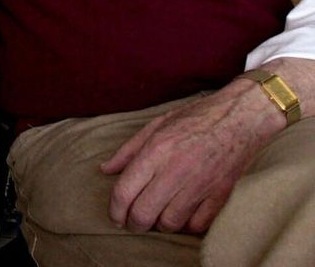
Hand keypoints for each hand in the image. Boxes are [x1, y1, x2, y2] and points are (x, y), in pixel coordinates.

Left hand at [100, 81, 283, 233]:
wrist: (239, 119)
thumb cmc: (194, 119)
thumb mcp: (155, 126)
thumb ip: (128, 150)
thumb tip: (105, 170)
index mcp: (156, 150)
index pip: (125, 191)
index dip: (115, 210)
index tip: (115, 216)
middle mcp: (175, 171)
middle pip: (144, 214)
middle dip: (133, 223)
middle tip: (131, 222)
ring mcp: (199, 186)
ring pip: (170, 223)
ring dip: (159, 225)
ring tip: (156, 217)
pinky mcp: (220, 196)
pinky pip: (197, 226)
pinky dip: (186, 226)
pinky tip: (181, 216)